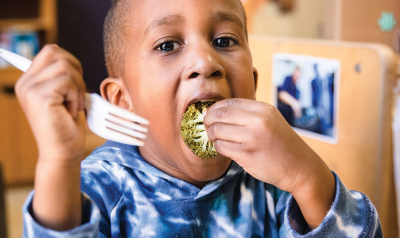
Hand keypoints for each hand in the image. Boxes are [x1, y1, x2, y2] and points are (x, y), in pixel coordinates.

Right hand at [15, 45, 86, 163]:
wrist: (63, 152)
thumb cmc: (66, 126)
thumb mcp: (63, 95)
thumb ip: (62, 76)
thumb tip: (71, 60)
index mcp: (30, 80)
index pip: (51, 51)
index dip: (70, 62)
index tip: (74, 84)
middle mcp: (25, 83)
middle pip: (57, 53)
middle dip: (76, 72)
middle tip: (75, 95)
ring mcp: (30, 89)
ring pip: (65, 67)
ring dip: (77, 87)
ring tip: (72, 105)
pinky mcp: (40, 97)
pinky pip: (67, 81)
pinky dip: (75, 95)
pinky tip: (70, 110)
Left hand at [204, 99, 334, 228]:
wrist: (300, 167)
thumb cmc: (281, 143)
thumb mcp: (270, 120)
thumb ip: (248, 114)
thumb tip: (216, 111)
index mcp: (263, 109)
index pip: (229, 102)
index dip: (215, 108)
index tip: (210, 114)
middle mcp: (258, 121)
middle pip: (219, 114)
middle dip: (208, 120)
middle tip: (207, 126)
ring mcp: (252, 139)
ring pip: (217, 131)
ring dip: (212, 135)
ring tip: (216, 138)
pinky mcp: (247, 156)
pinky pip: (222, 147)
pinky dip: (218, 147)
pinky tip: (224, 148)